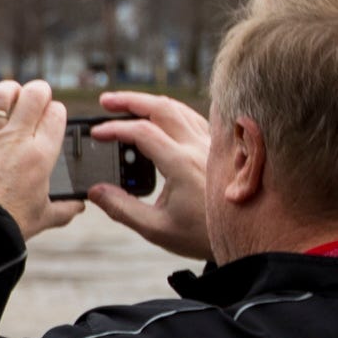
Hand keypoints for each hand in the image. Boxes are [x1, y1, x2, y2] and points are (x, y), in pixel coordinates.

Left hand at [0, 79, 81, 239]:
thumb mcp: (45, 217)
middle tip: (38, 97)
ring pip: (1, 96)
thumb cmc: (10, 223)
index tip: (53, 116)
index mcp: (42, 155)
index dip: (57, 110)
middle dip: (39, 90)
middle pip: (34, 95)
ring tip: (12, 93)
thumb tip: (79, 205)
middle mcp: (17, 139)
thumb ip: (65, 208)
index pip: (57, 114)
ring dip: (9, 89)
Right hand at [88, 91, 211, 259]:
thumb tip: (95, 192)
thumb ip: (121, 208)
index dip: (115, 129)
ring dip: (150, 102)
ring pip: (178, 109)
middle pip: (162, 108)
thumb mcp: (155, 228)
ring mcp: (210, 144)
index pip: (143, 133)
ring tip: (127, 104)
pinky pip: (193, 118)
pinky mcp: (216, 147)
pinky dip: (171, 111)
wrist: (243, 236)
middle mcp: (198, 148)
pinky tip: (159, 116)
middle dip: (130, 100)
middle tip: (106, 101)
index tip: (97, 133)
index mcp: (182, 164)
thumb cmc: (201, 235)